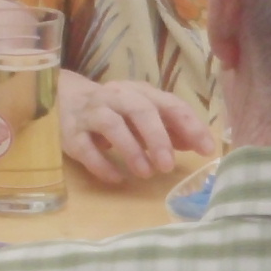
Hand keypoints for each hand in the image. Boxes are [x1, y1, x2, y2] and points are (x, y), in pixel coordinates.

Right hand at [55, 76, 215, 184]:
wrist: (63, 99)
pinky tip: (116, 178)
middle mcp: (116, 98)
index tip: (206, 150)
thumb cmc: (113, 110)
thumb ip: (169, 128)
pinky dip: (102, 164)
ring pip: (112, 125)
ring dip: (131, 150)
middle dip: (157, 138)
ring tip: (146, 173)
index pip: (170, 104)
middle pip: (140, 110)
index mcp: (140, 93)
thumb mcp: (142, 115)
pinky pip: (86, 148)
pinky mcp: (71, 133)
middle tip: (168, 166)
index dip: (190, 126)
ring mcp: (91, 113)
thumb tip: (196, 143)